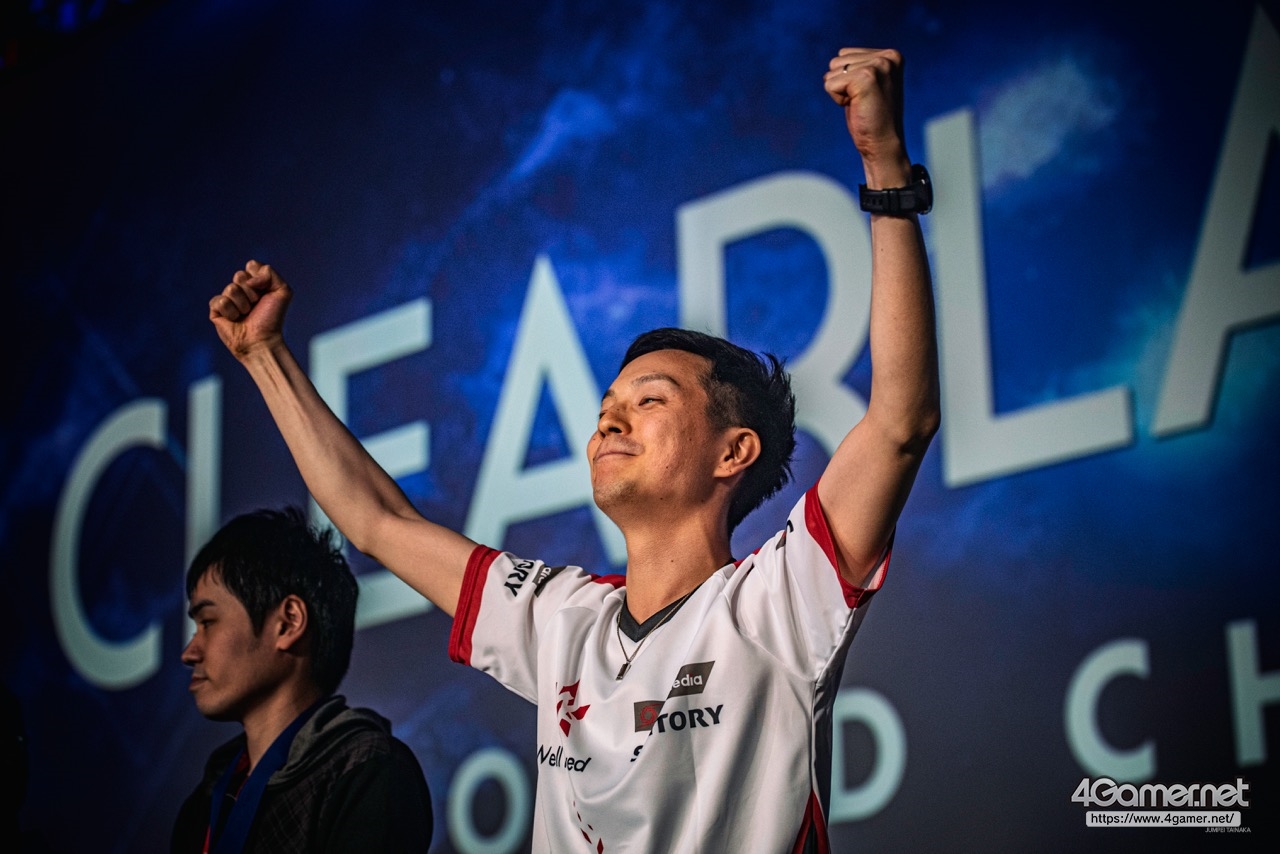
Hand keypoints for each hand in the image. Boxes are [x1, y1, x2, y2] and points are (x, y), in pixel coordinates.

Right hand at [209, 259, 291, 358]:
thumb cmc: (272, 318)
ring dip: (243, 304)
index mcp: (254, 283)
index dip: (260, 277)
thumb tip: (248, 278)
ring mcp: (227, 298)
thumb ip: (270, 273)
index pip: (251, 265)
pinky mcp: (216, 310)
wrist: (262, 340)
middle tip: (256, 306)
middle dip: (252, 292)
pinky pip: (220, 301)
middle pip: (240, 275)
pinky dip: (231, 311)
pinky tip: (235, 320)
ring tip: (246, 315)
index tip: (266, 292)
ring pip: (231, 288)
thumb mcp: (282, 291)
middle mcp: (240, 289)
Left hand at [824, 48, 909, 181]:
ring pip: (833, 70)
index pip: (844, 54)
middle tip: (863, 102)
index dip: (847, 78)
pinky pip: (830, 84)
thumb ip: (859, 67)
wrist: (883, 144)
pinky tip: (856, 107)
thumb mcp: (868, 85)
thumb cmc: (872, 118)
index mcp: (891, 55)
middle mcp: (888, 57)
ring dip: (840, 91)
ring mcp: (879, 65)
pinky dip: (837, 100)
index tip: (866, 95)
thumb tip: (837, 58)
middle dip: (843, 84)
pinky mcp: (866, 77)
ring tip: (861, 104)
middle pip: (837, 60)